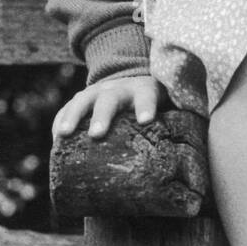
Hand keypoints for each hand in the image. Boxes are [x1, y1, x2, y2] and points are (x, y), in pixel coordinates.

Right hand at [52, 74, 170, 138]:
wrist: (130, 79)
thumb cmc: (153, 105)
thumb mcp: (168, 107)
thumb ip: (178, 127)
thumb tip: (190, 166)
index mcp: (144, 90)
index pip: (147, 96)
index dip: (146, 106)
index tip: (146, 120)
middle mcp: (118, 88)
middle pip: (110, 99)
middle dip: (102, 116)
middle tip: (97, 134)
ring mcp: (96, 92)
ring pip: (83, 101)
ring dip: (73, 117)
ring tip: (63, 136)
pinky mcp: (80, 99)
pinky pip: (67, 109)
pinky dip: (60, 121)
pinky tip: (56, 138)